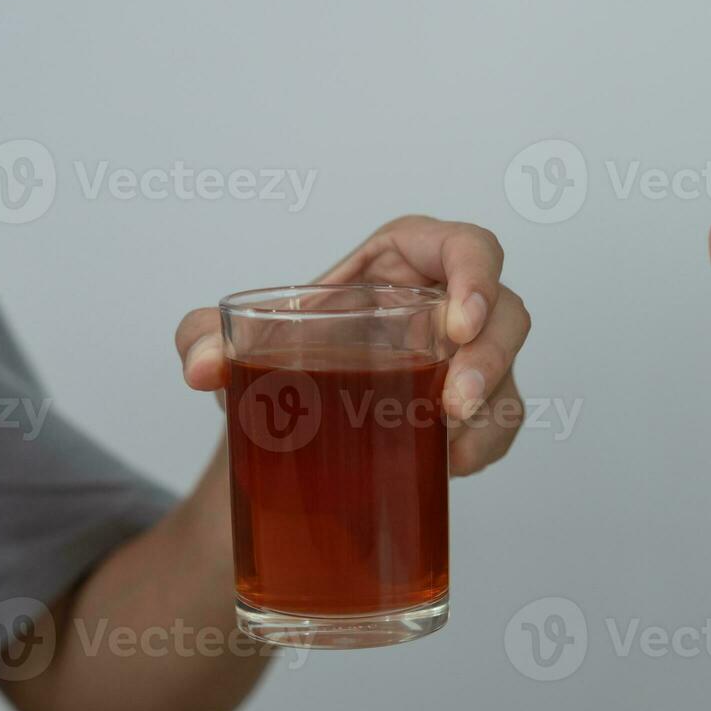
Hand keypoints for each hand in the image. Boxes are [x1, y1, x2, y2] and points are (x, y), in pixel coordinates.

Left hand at [176, 215, 529, 475]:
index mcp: (401, 262)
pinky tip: (449, 464)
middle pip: (506, 311)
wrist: (276, 440)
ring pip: (511, 370)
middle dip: (490, 357)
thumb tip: (201, 367)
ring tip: (447, 441)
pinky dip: (483, 446)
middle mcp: (443, 306)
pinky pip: (501, 424)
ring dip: (492, 407)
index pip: (464, 246)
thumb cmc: (273, 365)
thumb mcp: (231, 341)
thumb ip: (200, 336)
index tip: (456, 324)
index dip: (476, 275)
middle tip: (453, 402)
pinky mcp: (470, 413)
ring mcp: (463, 362)